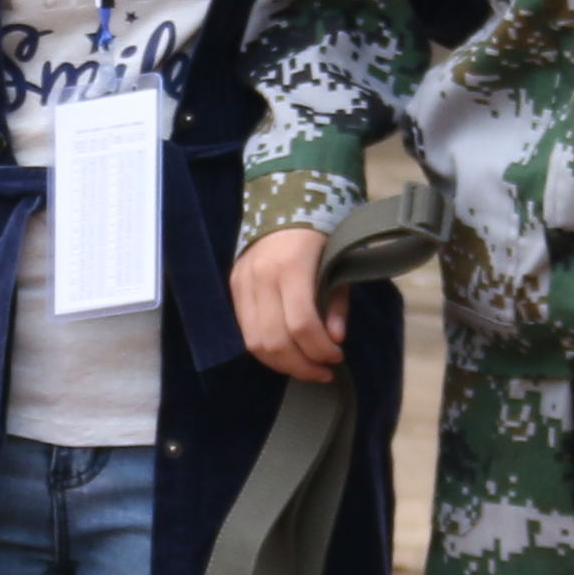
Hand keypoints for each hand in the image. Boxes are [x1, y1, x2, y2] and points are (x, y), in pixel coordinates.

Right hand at [230, 225, 344, 383]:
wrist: (284, 202)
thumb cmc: (321, 234)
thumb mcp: (338, 263)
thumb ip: (337, 302)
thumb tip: (335, 340)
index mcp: (292, 267)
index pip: (301, 324)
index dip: (319, 350)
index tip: (336, 358)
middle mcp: (262, 276)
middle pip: (275, 340)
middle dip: (301, 365)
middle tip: (322, 372)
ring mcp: (243, 282)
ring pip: (254, 342)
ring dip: (281, 364)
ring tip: (305, 367)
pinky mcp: (234, 286)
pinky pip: (245, 330)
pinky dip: (266, 349)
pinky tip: (286, 352)